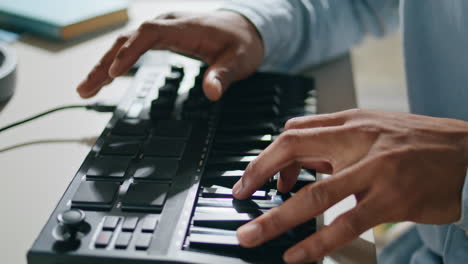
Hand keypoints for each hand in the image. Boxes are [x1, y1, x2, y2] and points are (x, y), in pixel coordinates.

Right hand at [76, 11, 262, 100]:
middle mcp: (169, 24)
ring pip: (125, 42)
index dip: (130, 52)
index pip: (149, 34)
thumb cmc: (241, 44)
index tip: (114, 72)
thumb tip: (212, 93)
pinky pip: (132, 46)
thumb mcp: (239, 61)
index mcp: (185, 27)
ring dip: (104, 64)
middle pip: (128, 38)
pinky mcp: (162, 37)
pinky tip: (105, 77)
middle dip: (105, 63)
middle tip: (86, 88)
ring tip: (86, 88)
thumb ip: (224, 75)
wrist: (245, 29)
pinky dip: (117, 62)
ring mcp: (163, 30)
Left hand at [232, 109, 467, 262]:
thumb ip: (333, 138)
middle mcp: (357, 141)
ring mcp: (374, 170)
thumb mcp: (371, 127)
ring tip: (253, 235)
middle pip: (294, 149)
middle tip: (239, 197)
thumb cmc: (415, 140)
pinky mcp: (391, 199)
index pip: (294, 132)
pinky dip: (317, 243)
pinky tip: (297, 256)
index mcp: (350, 122)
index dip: (266, 156)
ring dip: (277, 218)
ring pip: (315, 194)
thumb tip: (295, 159)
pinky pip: (345, 224)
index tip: (250, 179)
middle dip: (257, 173)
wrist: (466, 151)